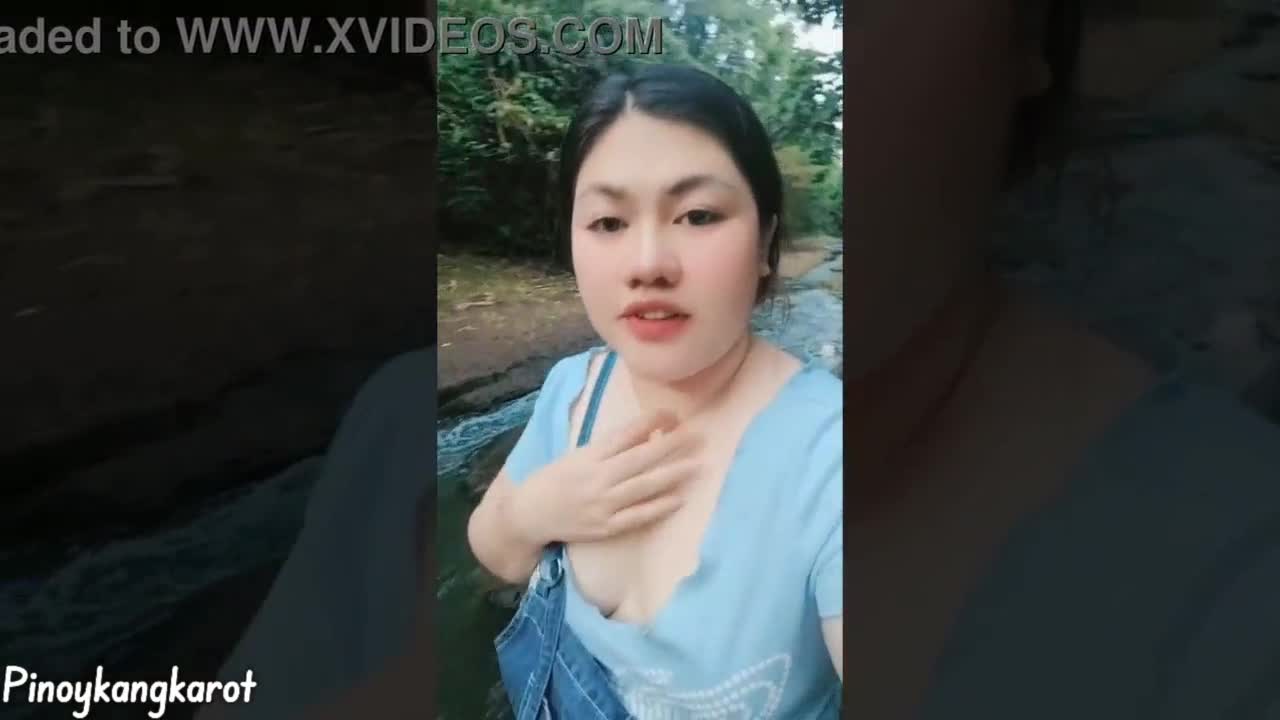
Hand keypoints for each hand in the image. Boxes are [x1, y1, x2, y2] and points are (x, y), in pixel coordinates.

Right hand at [505, 410, 699, 544]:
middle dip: (672, 447)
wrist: (529, 515)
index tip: (674, 415)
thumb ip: (609, 447)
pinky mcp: (606, 527)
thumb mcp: (577, 456)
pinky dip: (660, 507)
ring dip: (674, 475)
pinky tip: (680, 498)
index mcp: (588, 455)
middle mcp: (597, 478)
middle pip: (641, 459)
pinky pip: (638, 516)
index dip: (651, 423)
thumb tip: (645, 433)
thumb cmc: (554, 480)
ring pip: (644, 486)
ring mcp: (603, 504)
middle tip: (698, 437)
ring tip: (698, 465)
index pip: (625, 435)